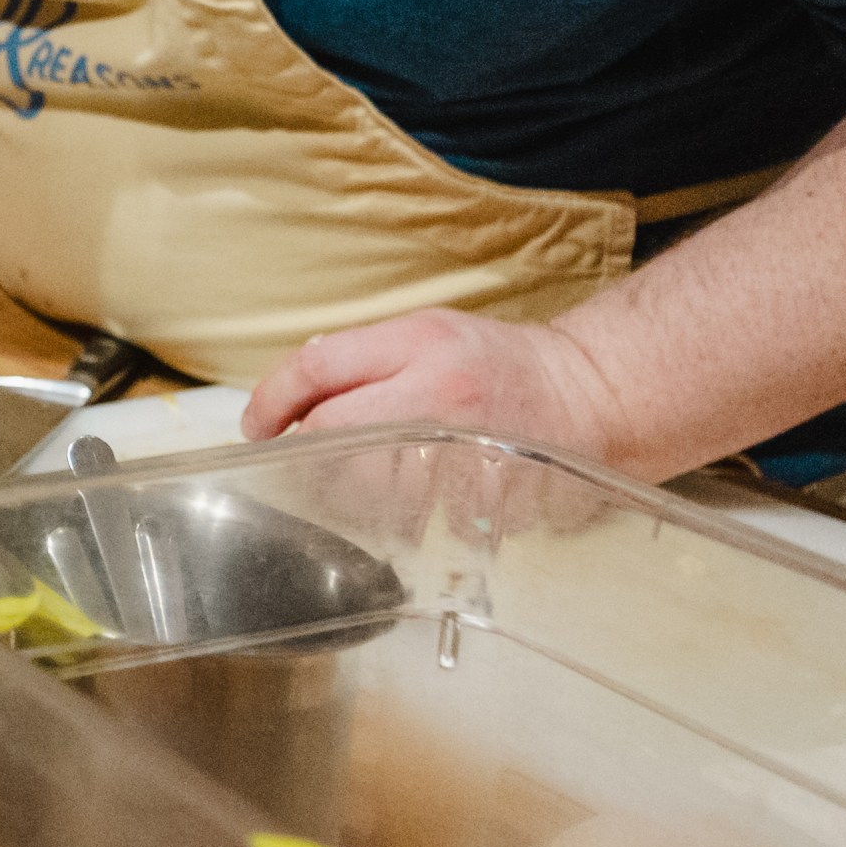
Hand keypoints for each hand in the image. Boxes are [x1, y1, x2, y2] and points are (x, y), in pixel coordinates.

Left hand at [242, 307, 659, 472]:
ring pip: (358, 483)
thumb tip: (292, 391)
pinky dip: (384, 511)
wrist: (589, 398)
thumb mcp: (427, 330)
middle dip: (305, 443)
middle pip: (331, 430)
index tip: (256, 422)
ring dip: (340, 482)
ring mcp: (459, 454)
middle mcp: (439, 397)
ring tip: (367, 468)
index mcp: (423, 344)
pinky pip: (403, 516)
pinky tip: (399, 495)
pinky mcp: (478, 501)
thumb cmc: (499, 362)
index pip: (319, 368)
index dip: (272, 397)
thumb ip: (359, 356)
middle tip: (306, 447)